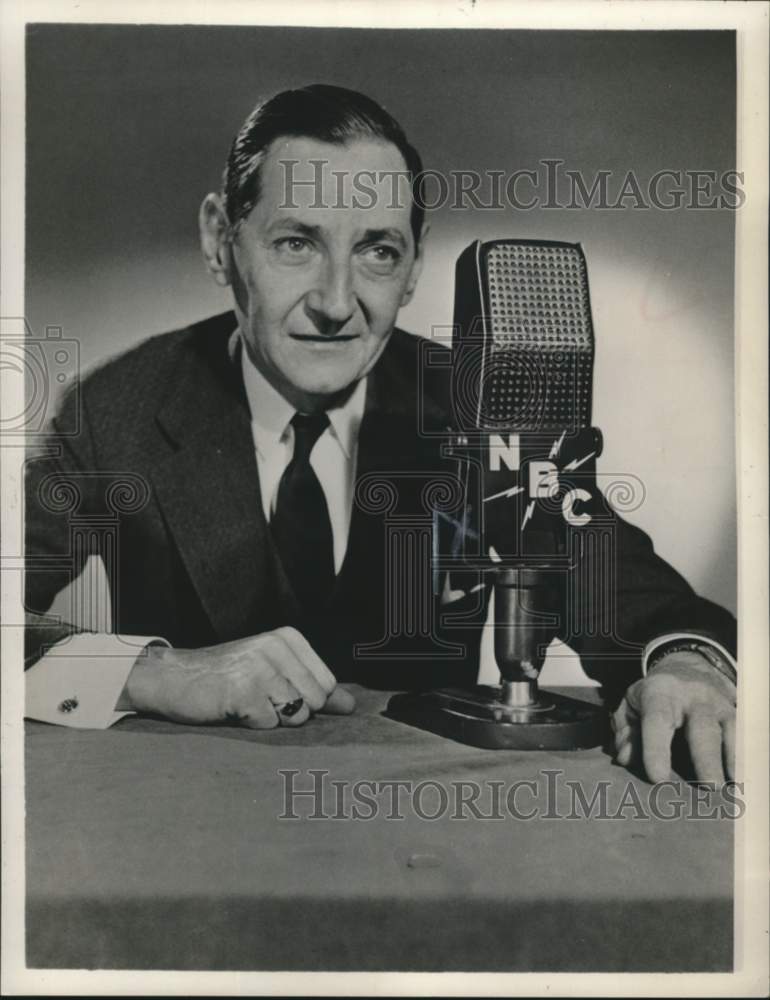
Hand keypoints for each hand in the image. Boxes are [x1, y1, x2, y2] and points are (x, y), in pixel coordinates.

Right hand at [118, 626, 354, 727]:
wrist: (173, 678)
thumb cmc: (226, 679)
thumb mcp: (273, 674)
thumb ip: (314, 688)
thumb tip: (351, 705)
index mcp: (288, 638)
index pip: (327, 685)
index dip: (304, 700)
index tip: (274, 691)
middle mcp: (277, 647)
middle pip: (315, 702)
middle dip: (289, 712)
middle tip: (257, 698)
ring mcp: (261, 668)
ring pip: (296, 716)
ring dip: (270, 719)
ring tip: (245, 702)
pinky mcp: (245, 692)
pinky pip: (269, 726)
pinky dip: (252, 725)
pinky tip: (233, 708)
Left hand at [611, 651, 735, 783]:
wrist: (686, 667)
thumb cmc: (653, 697)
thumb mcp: (631, 706)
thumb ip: (626, 733)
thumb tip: (626, 759)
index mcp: (659, 693)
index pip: (658, 720)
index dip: (656, 749)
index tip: (657, 778)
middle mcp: (693, 697)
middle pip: (702, 727)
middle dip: (705, 757)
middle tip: (709, 786)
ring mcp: (718, 704)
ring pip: (728, 730)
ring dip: (730, 759)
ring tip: (729, 788)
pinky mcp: (734, 713)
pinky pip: (742, 735)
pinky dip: (741, 756)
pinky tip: (740, 777)